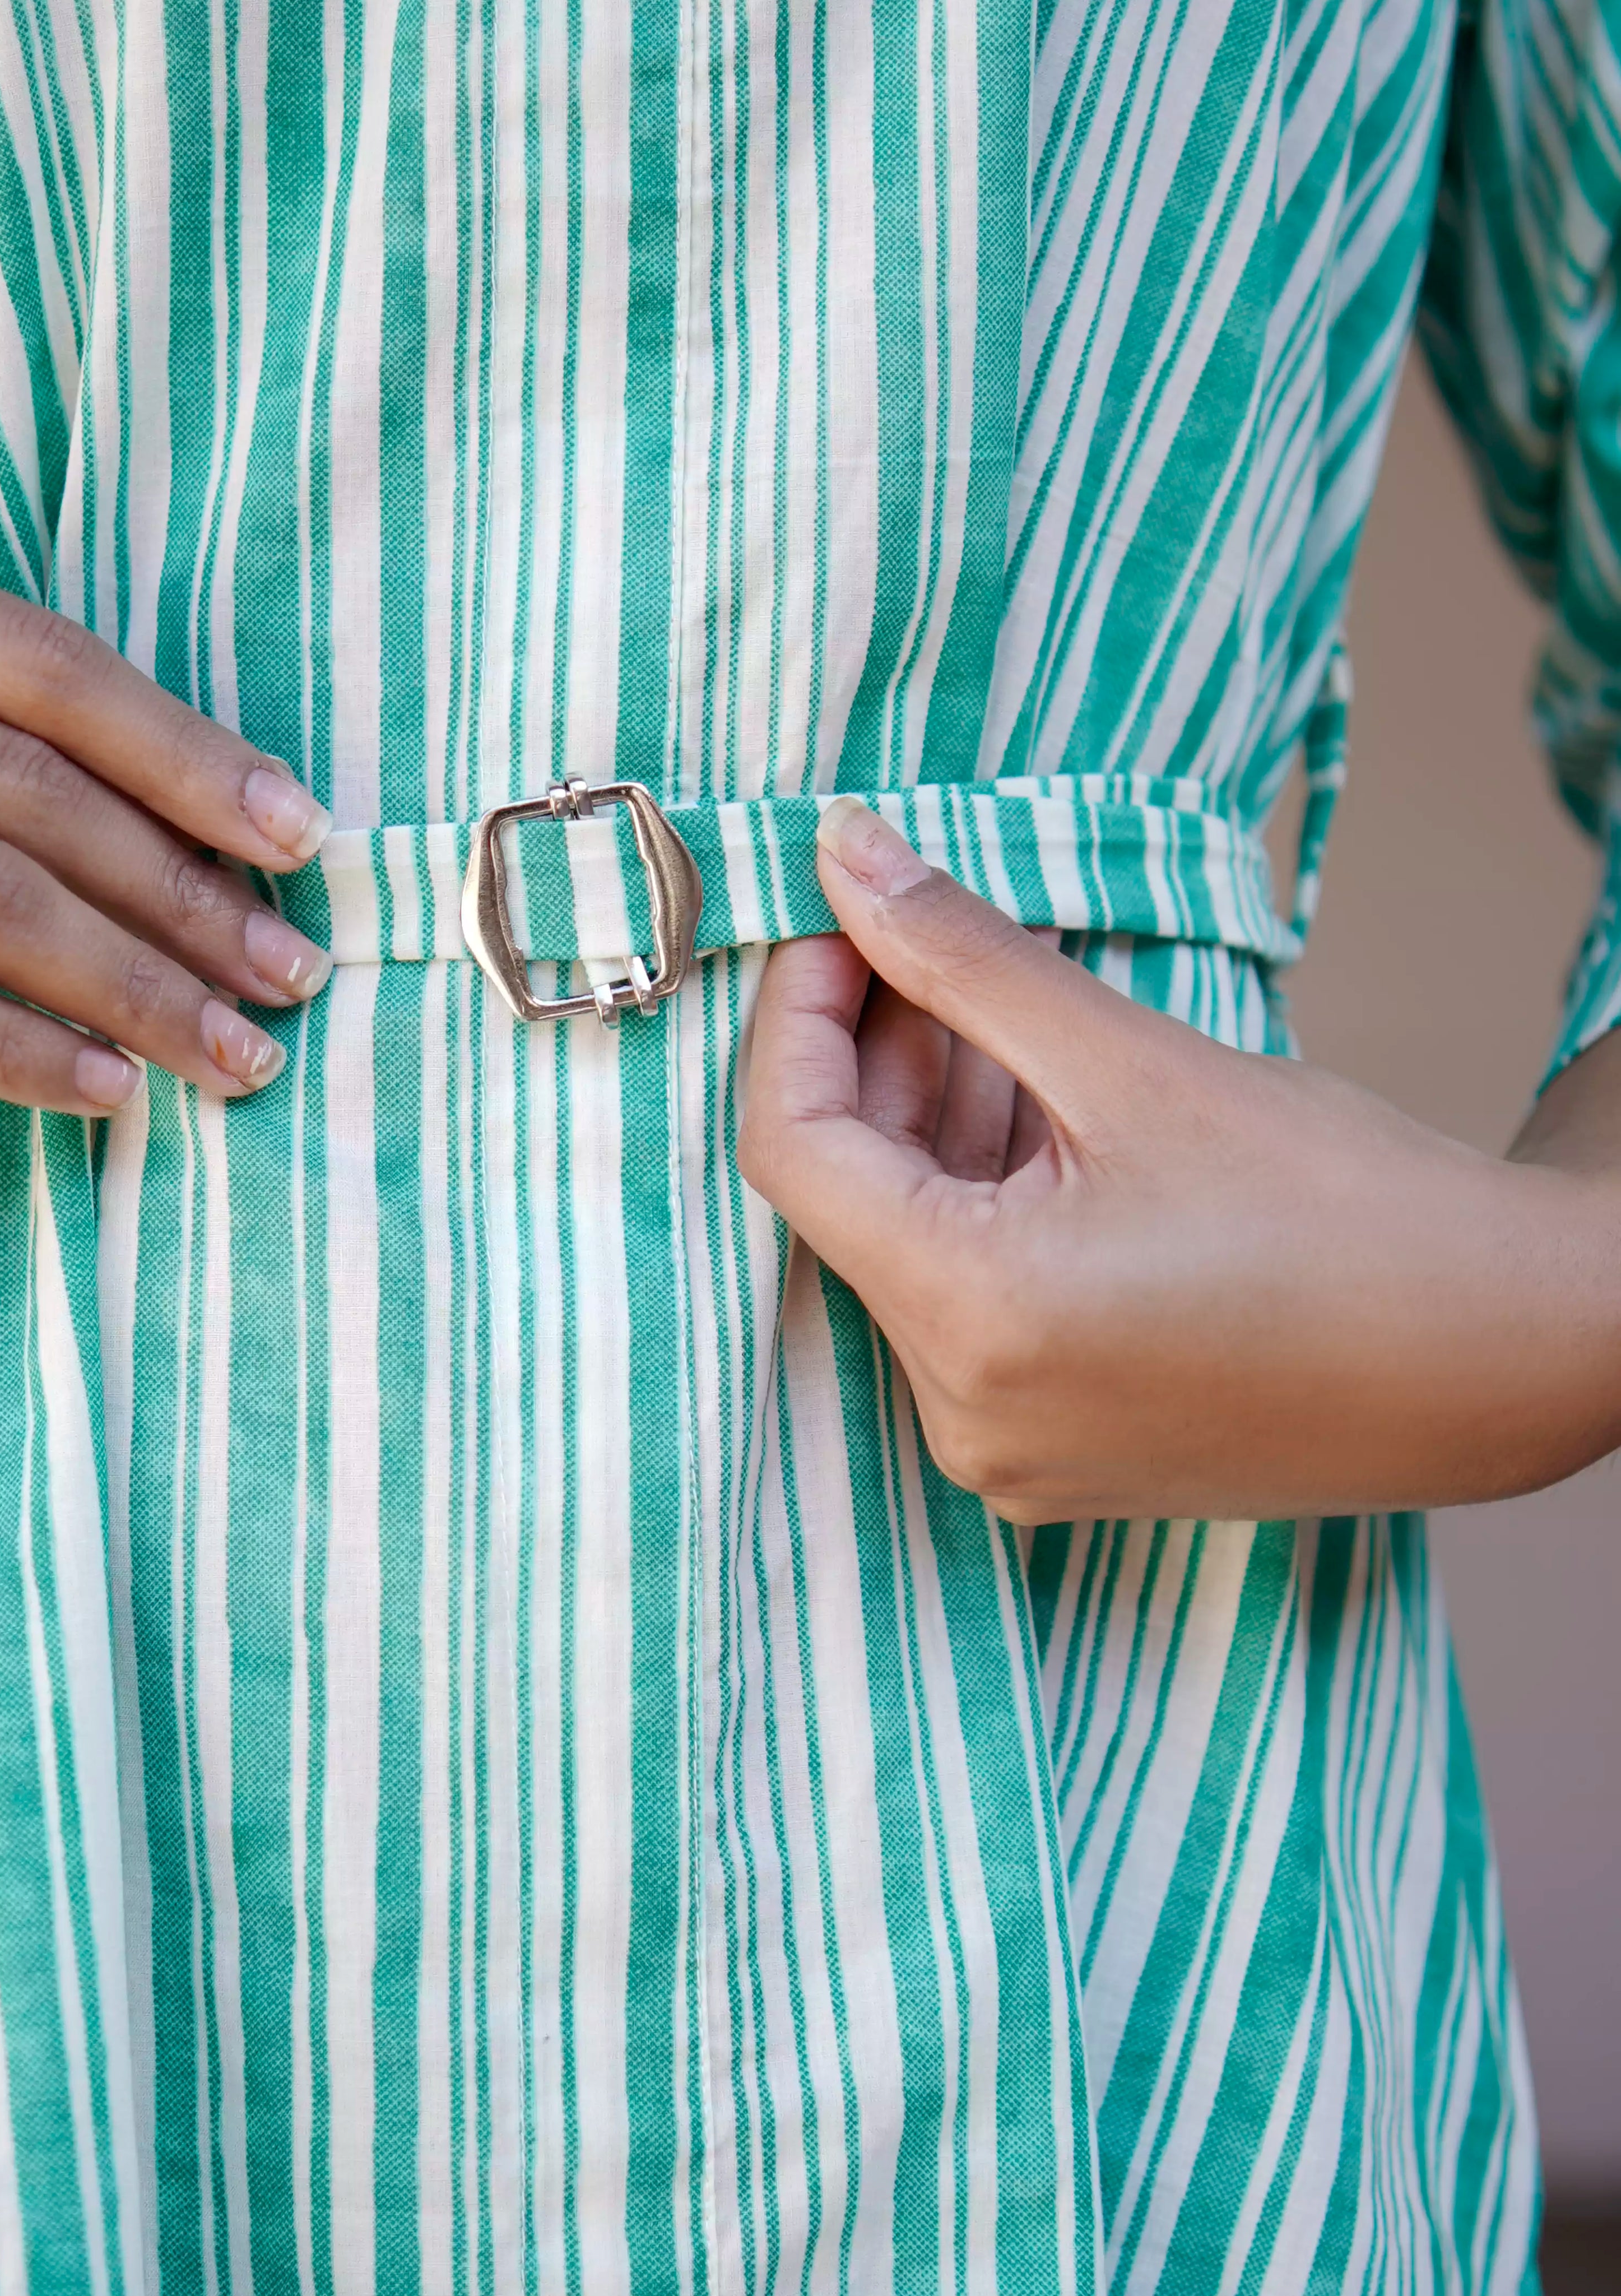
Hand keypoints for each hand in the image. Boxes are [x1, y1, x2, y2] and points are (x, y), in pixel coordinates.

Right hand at [0, 505, 335, 1147]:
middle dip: (184, 893)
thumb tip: (223, 837)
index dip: (186, 752)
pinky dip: (25, 1052)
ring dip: (136, 989)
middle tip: (289, 973)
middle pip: (22, 783)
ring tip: (233, 1054)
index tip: (300, 837)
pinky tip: (108, 1092)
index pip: (34, 659)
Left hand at [736, 796, 1620, 1520]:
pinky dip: (989, 1190)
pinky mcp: (1058, 1448)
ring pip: (912, 1241)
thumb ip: (963, 956)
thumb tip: (842, 847)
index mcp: (971, 1320)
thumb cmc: (1349, 1211)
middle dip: (878, 1051)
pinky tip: (1045, 1091)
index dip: (798, 1012)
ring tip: (1005, 988)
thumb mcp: (1131, 1060)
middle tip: (930, 930)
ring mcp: (1010, 1447)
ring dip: (940, 1112)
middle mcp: (965, 1412)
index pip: (789, 1145)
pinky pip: (973, 1298)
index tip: (842, 915)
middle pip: (849, 1195)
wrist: (1506, 1352)